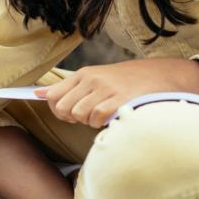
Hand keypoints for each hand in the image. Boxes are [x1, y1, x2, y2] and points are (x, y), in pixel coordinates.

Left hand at [41, 58, 198, 127]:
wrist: (160, 76)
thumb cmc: (124, 82)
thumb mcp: (95, 79)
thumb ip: (67, 88)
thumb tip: (38, 94)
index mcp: (84, 74)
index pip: (53, 96)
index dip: (57, 110)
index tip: (69, 114)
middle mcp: (92, 80)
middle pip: (63, 109)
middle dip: (72, 118)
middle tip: (88, 116)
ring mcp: (105, 89)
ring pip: (79, 115)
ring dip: (89, 121)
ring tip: (103, 114)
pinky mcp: (119, 100)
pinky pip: (97, 118)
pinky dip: (102, 123)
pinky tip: (111, 117)